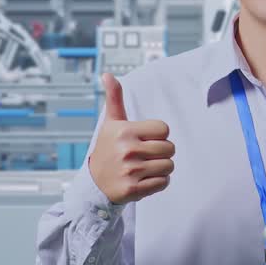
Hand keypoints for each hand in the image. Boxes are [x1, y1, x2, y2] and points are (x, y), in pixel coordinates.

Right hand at [88, 73, 175, 203]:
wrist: (95, 182)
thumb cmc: (108, 148)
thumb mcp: (111, 122)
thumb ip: (114, 98)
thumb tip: (108, 75)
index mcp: (125, 131)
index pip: (164, 130)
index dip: (158, 135)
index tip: (145, 140)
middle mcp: (127, 150)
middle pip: (170, 148)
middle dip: (162, 153)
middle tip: (146, 155)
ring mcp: (130, 171)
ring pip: (169, 166)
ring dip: (161, 168)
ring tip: (146, 167)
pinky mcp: (133, 190)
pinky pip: (164, 183)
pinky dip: (159, 182)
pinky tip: (145, 179)